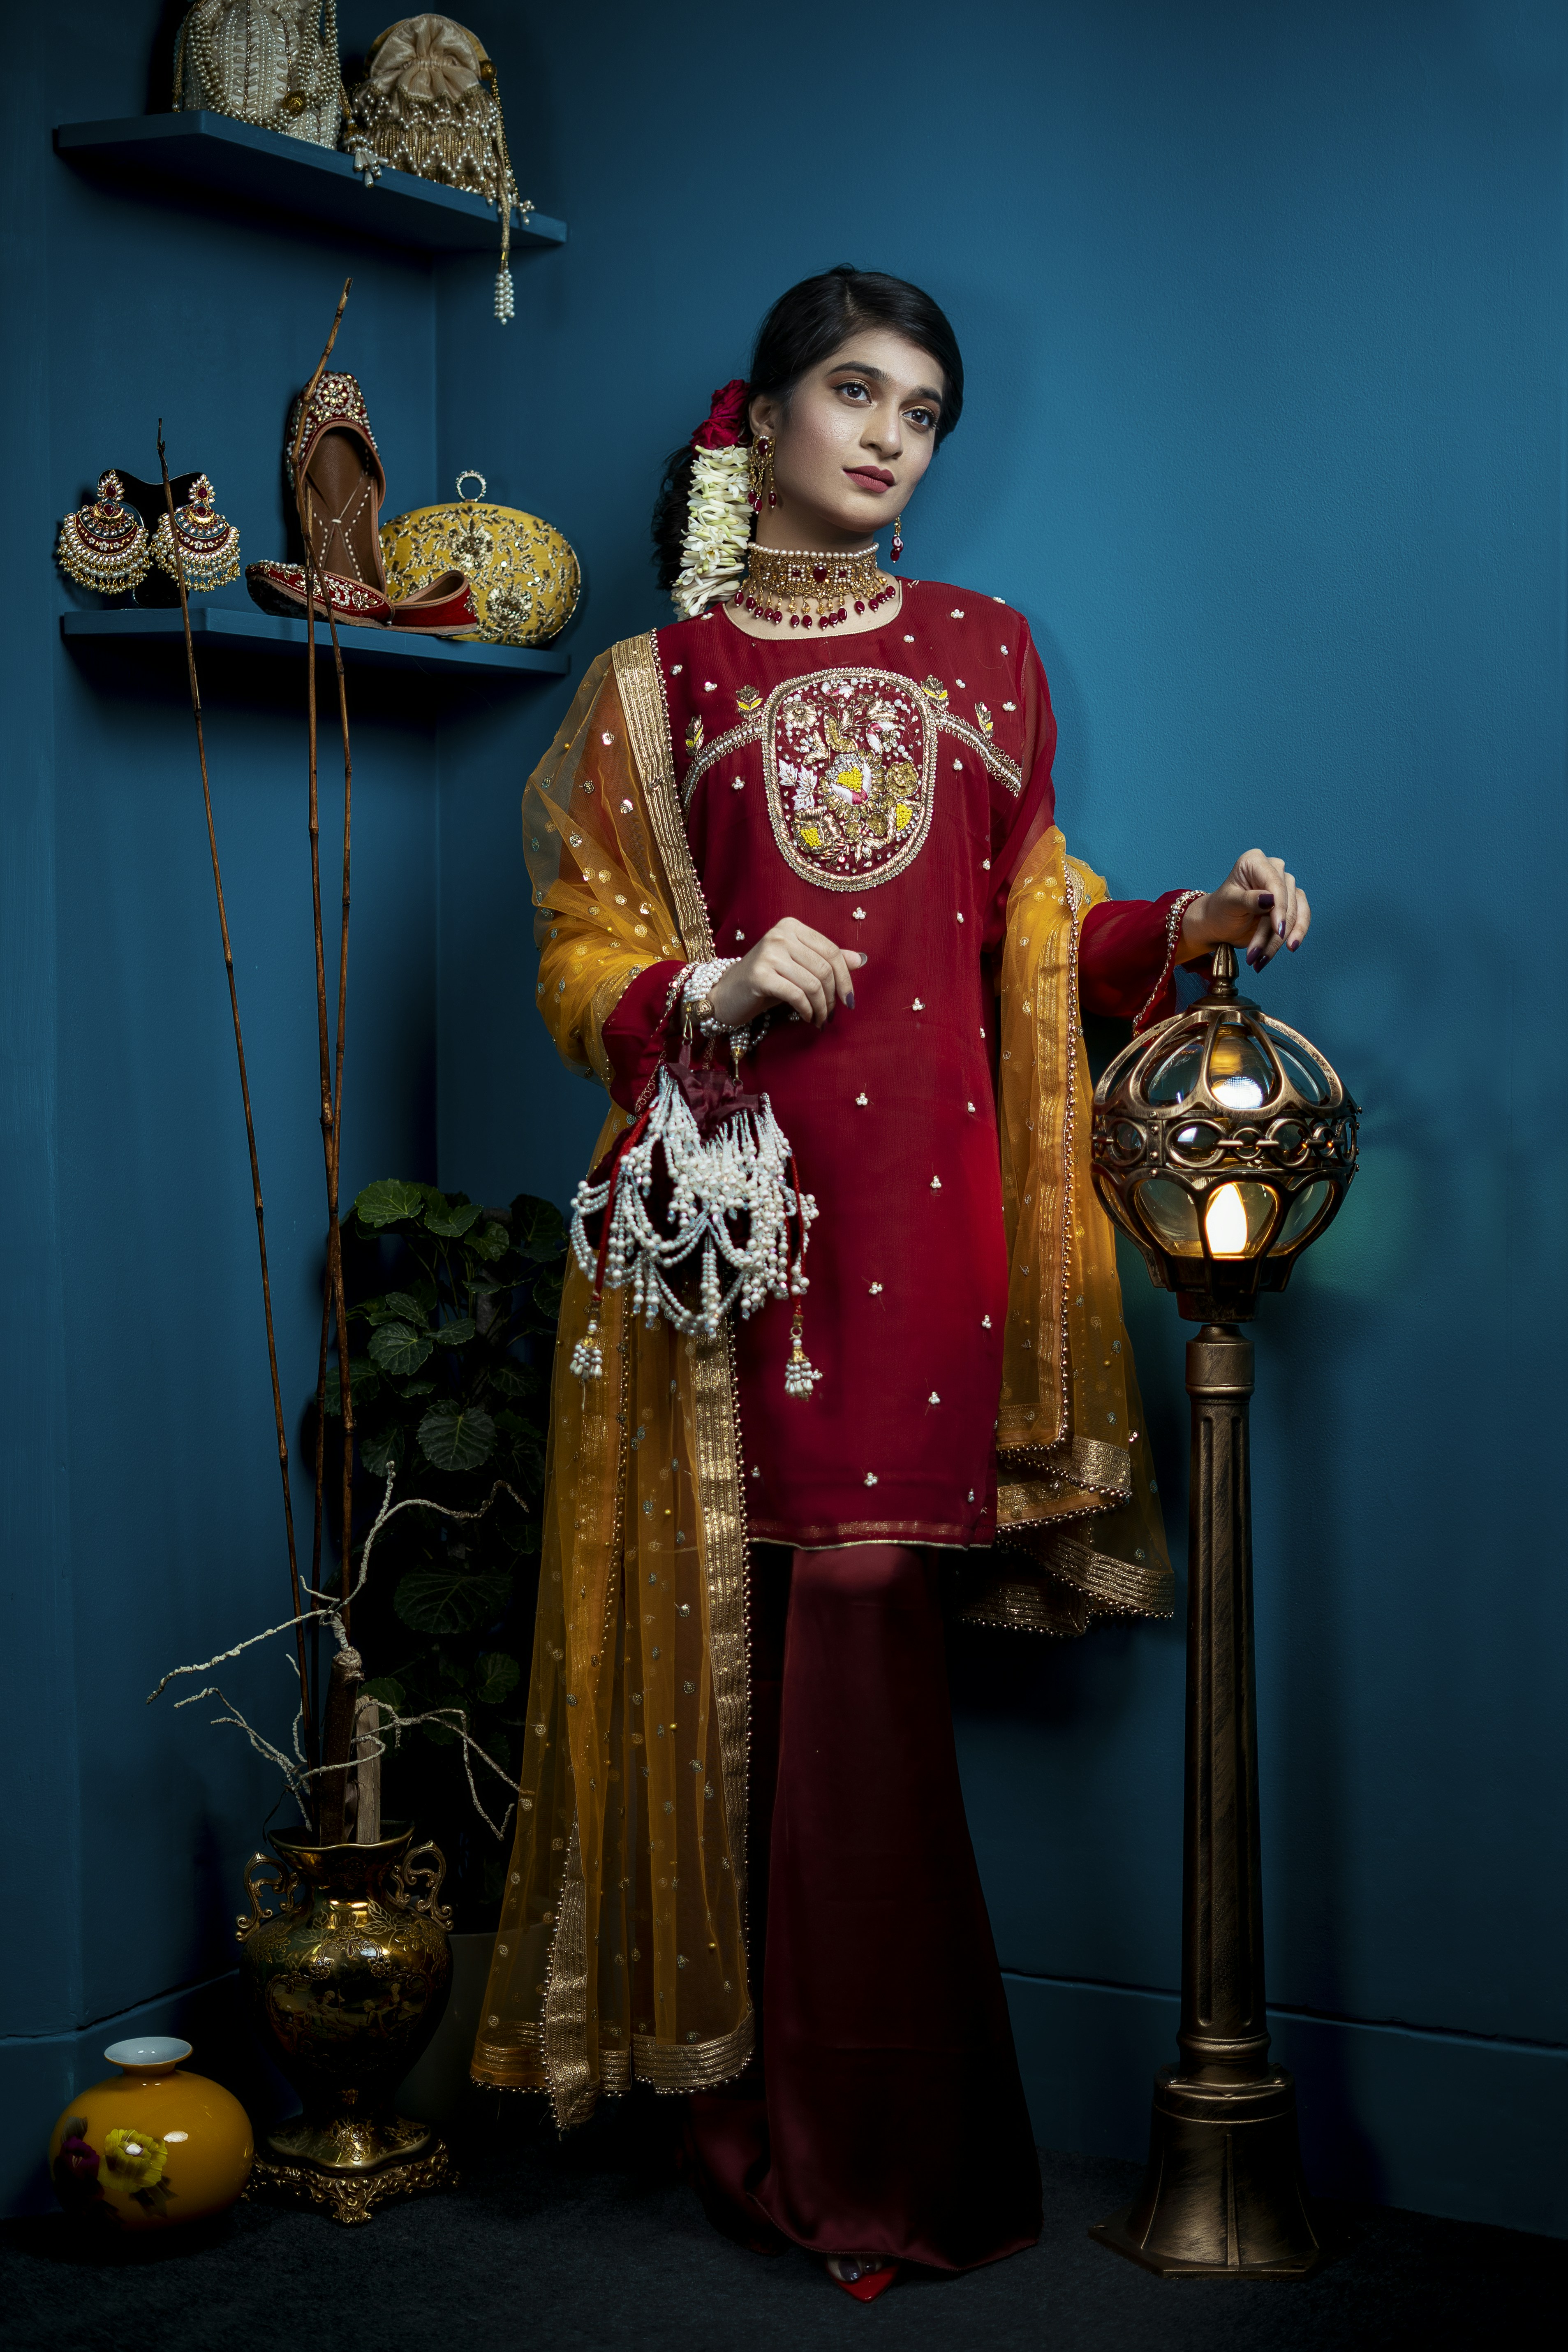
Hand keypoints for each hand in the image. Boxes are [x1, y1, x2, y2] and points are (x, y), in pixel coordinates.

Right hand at [706, 917, 867, 1029]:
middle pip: (824, 968)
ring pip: (812, 984)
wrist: (727, 994)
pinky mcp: (759, 975)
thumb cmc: (767, 980)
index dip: (845, 979)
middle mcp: (780, 934)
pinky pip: (796, 995)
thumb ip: (828, 960)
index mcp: (792, 926)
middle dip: (833, 997)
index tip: (849, 1001)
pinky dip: (806, 1010)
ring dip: (821, 1008)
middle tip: (832, 1015)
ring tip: (819, 1019)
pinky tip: (806, 1018)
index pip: (832, 951)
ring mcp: (768, 953)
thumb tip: (861, 959)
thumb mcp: (799, 967)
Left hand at [1180, 850, 1309, 971]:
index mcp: (1254, 862)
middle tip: (1259, 955)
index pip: (1275, 883)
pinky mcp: (1292, 902)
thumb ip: (1249, 900)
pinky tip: (1289, 949)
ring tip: (1263, 960)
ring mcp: (1284, 886)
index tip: (1278, 930)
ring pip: (1295, 913)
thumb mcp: (1229, 904)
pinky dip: (1295, 935)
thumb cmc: (1220, 910)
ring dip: (1282, 940)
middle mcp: (1273, 869)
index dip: (1279, 907)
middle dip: (1274, 933)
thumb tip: (1271, 899)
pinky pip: (1301, 918)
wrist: (1219, 925)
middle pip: (1286, 901)